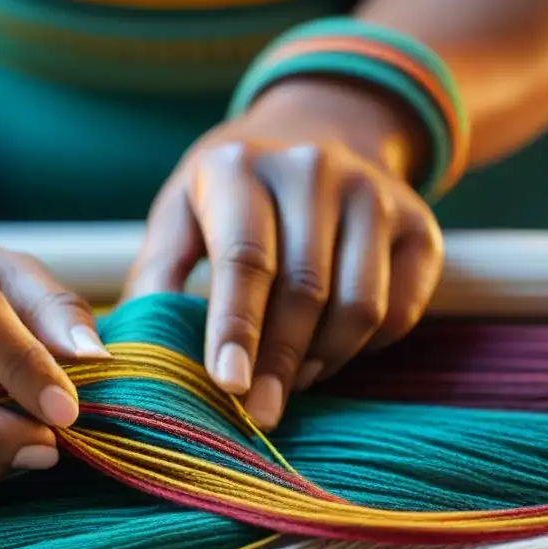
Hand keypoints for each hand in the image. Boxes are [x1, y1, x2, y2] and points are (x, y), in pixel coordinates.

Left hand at [124, 79, 443, 429]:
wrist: (319, 133)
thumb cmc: (231, 196)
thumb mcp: (180, 215)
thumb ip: (156, 277)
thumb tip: (127, 353)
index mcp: (240, 166)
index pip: (245, 259)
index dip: (237, 328)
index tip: (230, 388)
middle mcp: (313, 169)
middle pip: (304, 289)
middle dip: (279, 363)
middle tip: (258, 415)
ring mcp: (373, 193)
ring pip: (359, 306)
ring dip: (323, 360)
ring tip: (290, 381)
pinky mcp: (419, 224)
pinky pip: (400, 309)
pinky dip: (365, 348)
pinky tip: (327, 353)